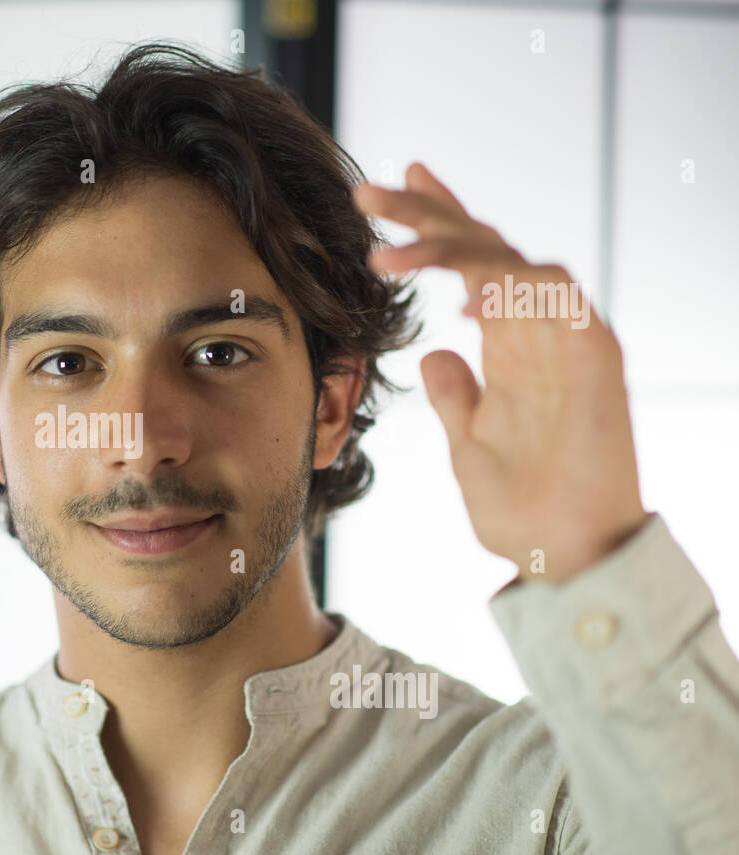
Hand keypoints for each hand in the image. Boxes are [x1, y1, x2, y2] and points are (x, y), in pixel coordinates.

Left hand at [352, 162, 648, 584]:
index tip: (388, 193)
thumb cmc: (522, 507)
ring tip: (385, 249)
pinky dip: (509, 284)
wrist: (564, 556)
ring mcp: (566, 337)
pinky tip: (463, 295)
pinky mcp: (594, 354)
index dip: (435, 224)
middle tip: (368, 189)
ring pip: (508, 259)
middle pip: (482, 247)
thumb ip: (454, 395)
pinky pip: (553, 295)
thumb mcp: (468, 443)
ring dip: (448, 245)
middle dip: (426, 213)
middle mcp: (537, 330)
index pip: (470, 266)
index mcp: (509, 345)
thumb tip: (431, 353)